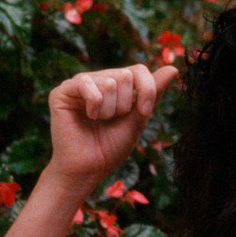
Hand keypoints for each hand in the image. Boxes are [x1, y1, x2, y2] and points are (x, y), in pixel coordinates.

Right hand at [47, 64, 178, 189]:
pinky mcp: (62, 92)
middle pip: (126, 76)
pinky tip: (88, 116)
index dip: (147, 90)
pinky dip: (94, 104)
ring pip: (110, 82)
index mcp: (118, 85)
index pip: (140, 70)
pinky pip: (86, 84)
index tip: (144, 112)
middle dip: (125, 105)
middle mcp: (99, 80)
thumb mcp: (140, 118)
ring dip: (110, 110)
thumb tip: (173, 68)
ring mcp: (80, 84)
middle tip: (111, 120)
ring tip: (99, 121)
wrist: (90, 168)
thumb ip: (153, 92)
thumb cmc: (113, 146)